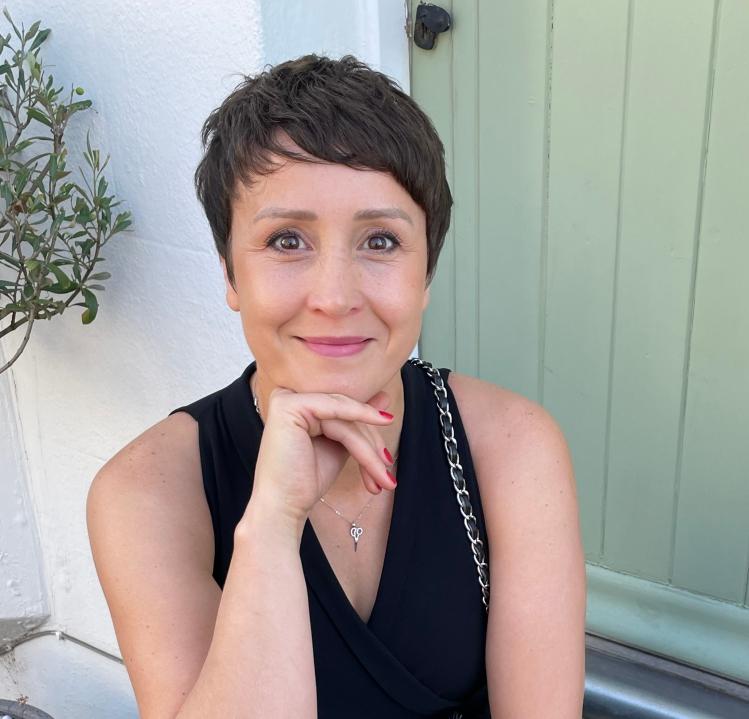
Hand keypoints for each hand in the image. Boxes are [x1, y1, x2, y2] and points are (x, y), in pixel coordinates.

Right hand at [247, 387, 396, 528]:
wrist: (282, 508)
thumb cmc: (305, 483)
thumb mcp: (339, 447)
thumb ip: (356, 422)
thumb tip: (384, 397)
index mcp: (297, 407)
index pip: (343, 412)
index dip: (368, 435)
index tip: (387, 460)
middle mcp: (289, 399)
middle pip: (346, 413)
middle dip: (371, 445)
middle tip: (387, 477)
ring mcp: (287, 400)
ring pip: (344, 417)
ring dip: (369, 448)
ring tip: (383, 477)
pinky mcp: (288, 406)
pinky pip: (335, 409)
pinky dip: (361, 415)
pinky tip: (383, 422)